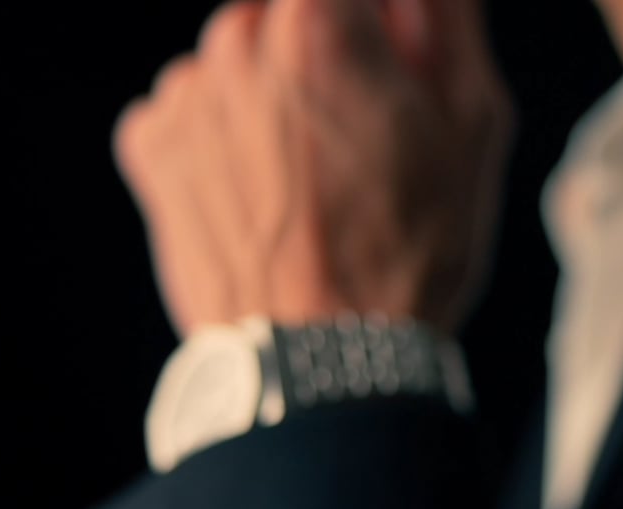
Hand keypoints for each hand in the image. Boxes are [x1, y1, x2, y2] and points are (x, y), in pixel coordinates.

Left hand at [113, 0, 513, 336]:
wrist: (321, 360)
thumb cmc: (405, 254)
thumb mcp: (470, 128)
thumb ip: (445, 22)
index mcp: (321, 23)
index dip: (376, 27)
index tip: (386, 68)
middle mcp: (237, 43)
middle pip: (290, 16)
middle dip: (324, 58)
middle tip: (354, 140)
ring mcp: (185, 99)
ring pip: (239, 64)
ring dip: (271, 100)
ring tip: (305, 184)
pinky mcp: (152, 152)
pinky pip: (191, 112)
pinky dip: (223, 139)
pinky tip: (259, 197)